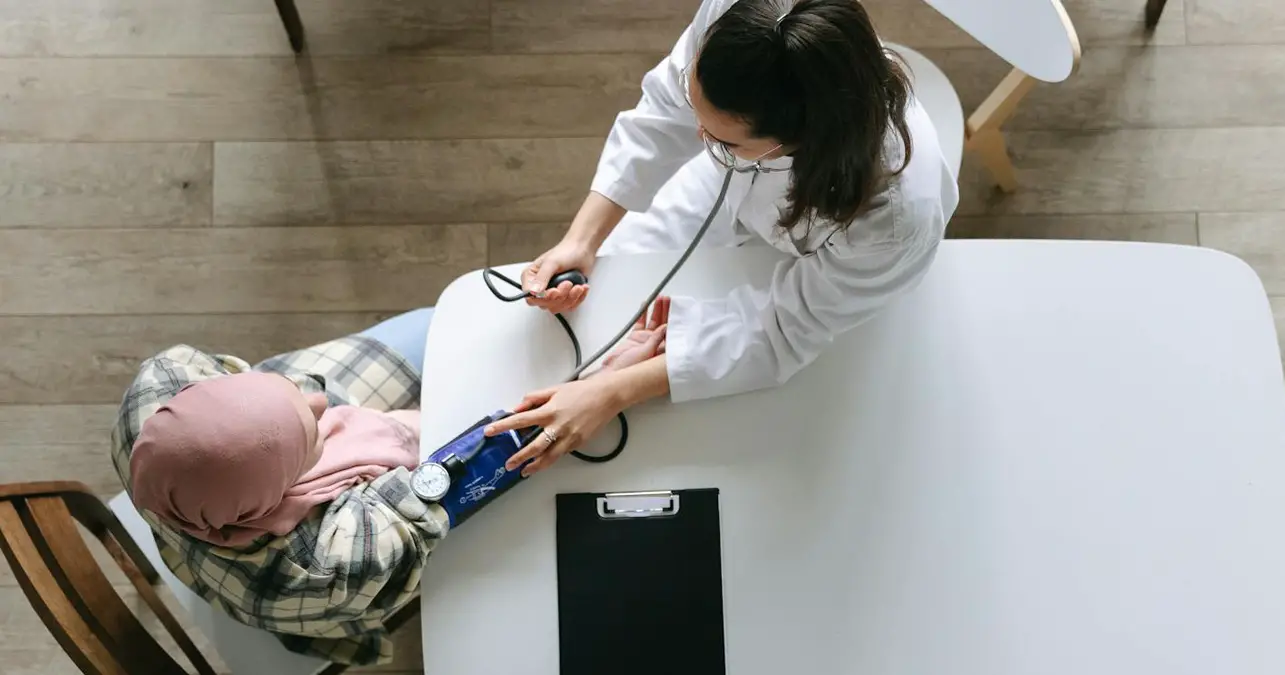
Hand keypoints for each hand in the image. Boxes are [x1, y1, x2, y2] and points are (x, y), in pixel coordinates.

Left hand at [485, 378, 622, 476]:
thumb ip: (534, 398)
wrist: (607, 397)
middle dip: (519, 457)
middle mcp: (558, 427)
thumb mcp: (554, 389)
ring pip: (549, 457)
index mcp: (550, 411)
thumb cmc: (583, 391)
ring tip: (525, 471)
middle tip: (508, 464)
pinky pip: (561, 453)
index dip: (503, 426)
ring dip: (535, 466)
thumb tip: (518, 406)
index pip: (520, 420)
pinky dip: (551, 458)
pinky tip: (544, 461)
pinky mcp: (578, 443)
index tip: (490, 431)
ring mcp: (569, 437)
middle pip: (534, 447)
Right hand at [522, 238, 596, 313]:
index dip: (543, 298)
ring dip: (570, 298)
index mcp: (530, 278)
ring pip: (557, 307)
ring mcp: (552, 294)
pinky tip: (581, 288)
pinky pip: (569, 307)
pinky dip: (578, 299)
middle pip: (544, 304)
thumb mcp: (551, 262)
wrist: (583, 251)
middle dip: (560, 296)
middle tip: (568, 283)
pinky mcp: (564, 297)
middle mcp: (539, 288)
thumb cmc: (566, 252)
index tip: (555, 290)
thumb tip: (534, 292)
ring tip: (577, 285)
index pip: (530, 297)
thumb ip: (542, 278)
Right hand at [596, 296, 669, 374]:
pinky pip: (640, 323)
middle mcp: (656, 345)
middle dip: (667, 311)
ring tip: (659, 299)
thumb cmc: (630, 370)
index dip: (676, 320)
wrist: (613, 373)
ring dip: (656, 310)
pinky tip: (645, 305)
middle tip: (668, 299)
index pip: (673, 332)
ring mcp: (645, 340)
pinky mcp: (635, 337)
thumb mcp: (646, 353)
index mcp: (662, 351)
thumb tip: (666, 327)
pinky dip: (643, 314)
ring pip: (653, 322)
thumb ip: (656, 340)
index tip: (677, 309)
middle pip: (665, 324)